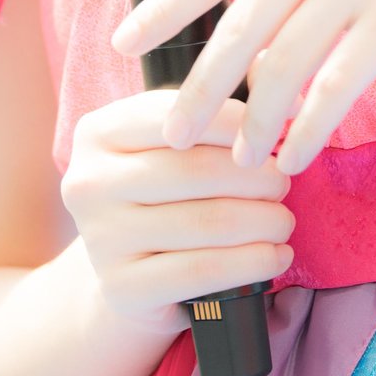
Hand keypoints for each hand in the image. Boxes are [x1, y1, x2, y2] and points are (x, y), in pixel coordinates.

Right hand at [60, 89, 295, 332]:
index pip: (177, 114)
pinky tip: (277, 255)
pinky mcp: (121, 289)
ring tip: (286, 218)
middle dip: (255, 176)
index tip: (280, 129)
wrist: (126, 274)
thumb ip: (226, 95)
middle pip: (194, 171)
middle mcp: (87, 182)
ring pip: (204, 223)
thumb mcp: (178, 140)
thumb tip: (288, 87)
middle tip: (286, 181)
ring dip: (262, 220)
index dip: (237, 120)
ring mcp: (99, 239)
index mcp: (96, 132)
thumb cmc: (163, 191)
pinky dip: (251, 263)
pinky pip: (201, 272)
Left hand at [110, 0, 375, 174]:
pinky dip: (308, 127)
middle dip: (196, 88)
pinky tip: (296, 155)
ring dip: (255, 124)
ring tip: (240, 162)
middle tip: (169, 134)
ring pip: (281, 65)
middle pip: (235, 28)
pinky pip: (336, 85)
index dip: (165, 6)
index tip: (126, 39)